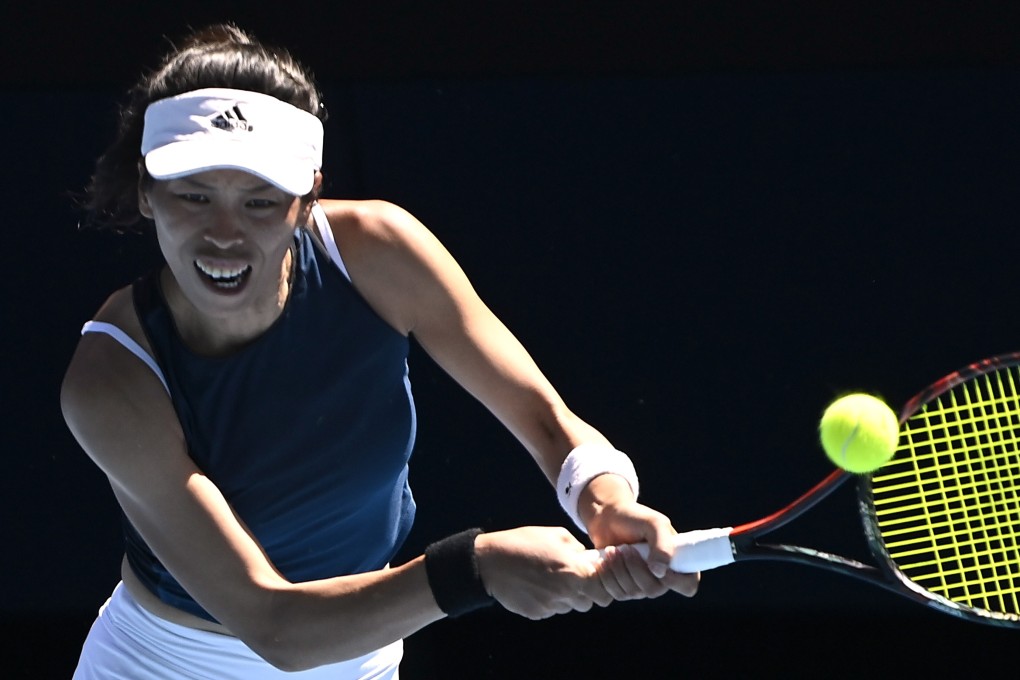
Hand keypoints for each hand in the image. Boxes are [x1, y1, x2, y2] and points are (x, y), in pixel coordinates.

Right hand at [473, 526, 613, 618]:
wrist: (490, 562)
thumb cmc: (524, 542)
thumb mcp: (556, 534)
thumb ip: (578, 548)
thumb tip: (589, 559)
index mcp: (574, 572)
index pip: (604, 590)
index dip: (602, 584)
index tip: (595, 576)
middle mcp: (566, 593)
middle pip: (589, 603)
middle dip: (585, 592)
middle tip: (572, 576)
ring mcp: (551, 606)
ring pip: (570, 607)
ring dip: (567, 596)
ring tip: (549, 578)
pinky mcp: (537, 614)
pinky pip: (552, 610)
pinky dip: (549, 600)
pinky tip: (536, 585)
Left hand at [581, 474, 699, 597]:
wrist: (607, 518)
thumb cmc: (635, 518)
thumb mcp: (653, 523)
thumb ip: (662, 544)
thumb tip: (660, 573)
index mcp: (677, 562)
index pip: (688, 585)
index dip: (674, 581)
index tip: (656, 565)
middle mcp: (662, 578)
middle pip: (653, 590)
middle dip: (634, 567)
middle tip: (625, 548)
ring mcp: (643, 586)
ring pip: (633, 592)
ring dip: (618, 569)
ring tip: (612, 550)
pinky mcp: (624, 588)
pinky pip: (617, 594)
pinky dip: (607, 576)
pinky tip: (604, 560)